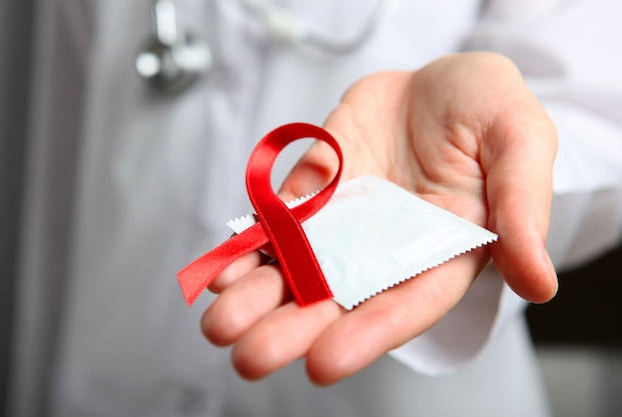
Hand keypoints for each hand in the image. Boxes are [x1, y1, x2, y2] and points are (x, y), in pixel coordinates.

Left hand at [200, 52, 557, 384]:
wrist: (438, 81)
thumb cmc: (488, 109)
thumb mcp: (521, 143)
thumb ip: (523, 210)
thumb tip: (539, 282)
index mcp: (444, 251)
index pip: (405, 305)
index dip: (366, 334)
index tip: (322, 361)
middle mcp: (388, 248)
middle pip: (339, 299)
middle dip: (292, 329)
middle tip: (250, 355)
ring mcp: (347, 222)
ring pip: (299, 268)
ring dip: (259, 295)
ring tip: (221, 321)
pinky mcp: (316, 191)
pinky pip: (280, 223)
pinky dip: (252, 244)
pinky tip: (225, 264)